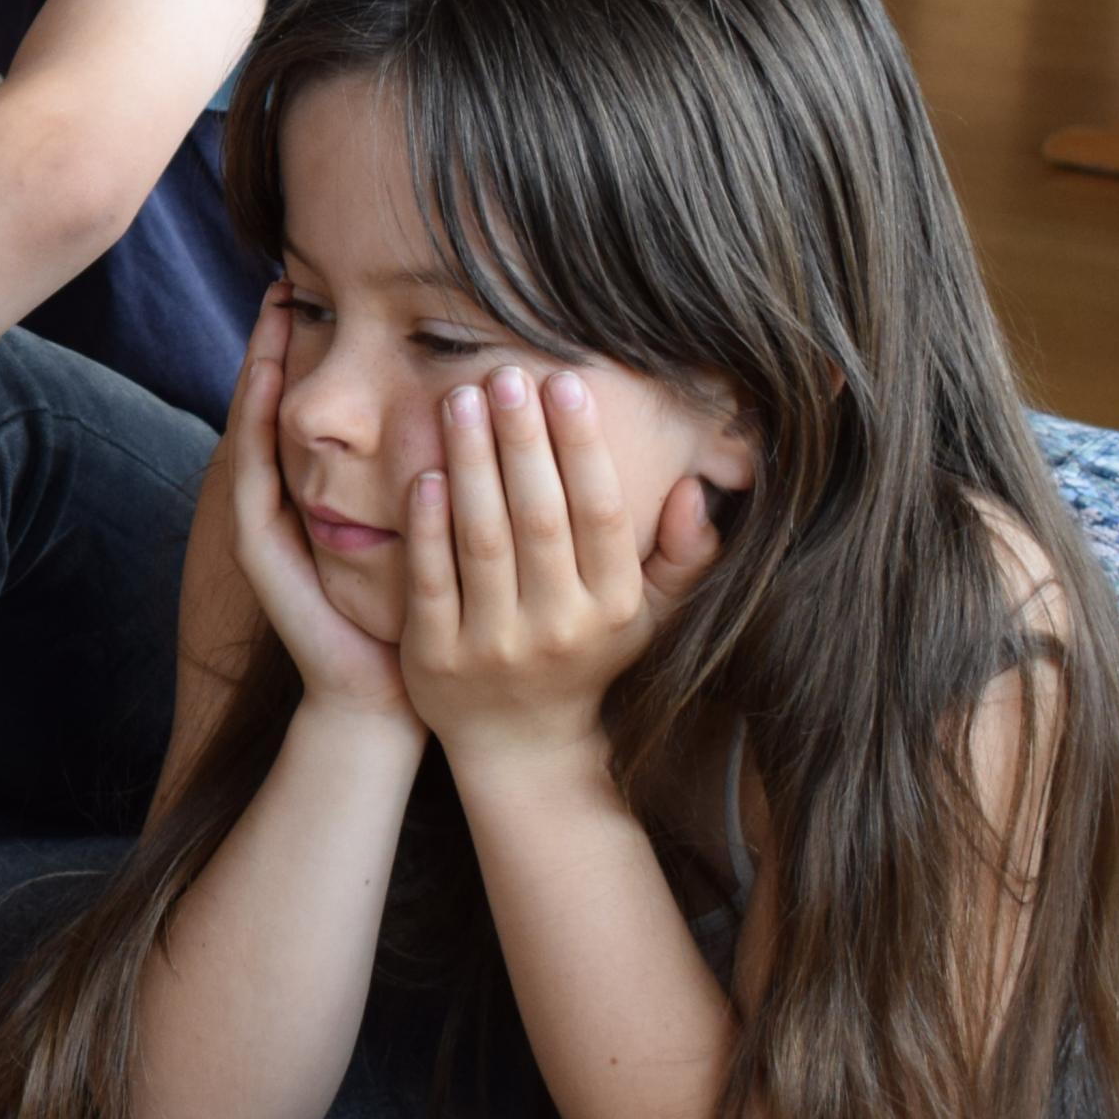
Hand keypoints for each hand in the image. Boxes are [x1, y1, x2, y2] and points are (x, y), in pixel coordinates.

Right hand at [211, 291, 413, 725]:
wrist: (383, 696)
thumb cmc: (423, 617)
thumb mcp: (438, 532)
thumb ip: (448, 478)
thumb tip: (489, 406)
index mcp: (322, 496)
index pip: (309, 412)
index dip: (314, 356)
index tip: (327, 295)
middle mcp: (286, 504)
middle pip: (271, 409)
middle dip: (273, 346)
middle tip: (282, 284)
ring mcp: (265, 526)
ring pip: (252, 431)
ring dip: (256, 372)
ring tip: (267, 317)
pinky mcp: (260, 551)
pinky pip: (252, 478)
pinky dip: (257, 429)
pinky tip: (267, 384)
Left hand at [398, 366, 724, 770]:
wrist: (519, 746)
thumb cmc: (587, 658)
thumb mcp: (649, 617)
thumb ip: (685, 557)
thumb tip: (693, 489)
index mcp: (612, 609)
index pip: (601, 514)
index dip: (583, 447)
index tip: (567, 383)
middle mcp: (558, 627)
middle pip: (539, 517)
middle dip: (522, 439)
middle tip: (506, 372)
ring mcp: (495, 645)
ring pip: (483, 539)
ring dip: (472, 464)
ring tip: (461, 399)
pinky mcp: (436, 658)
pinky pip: (432, 579)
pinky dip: (428, 526)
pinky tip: (425, 472)